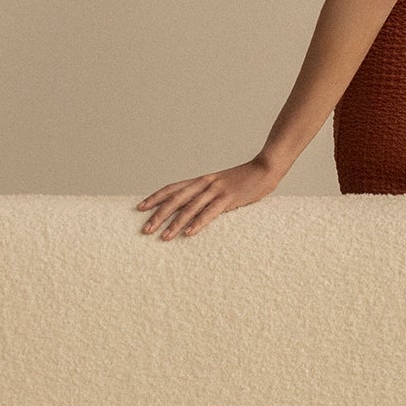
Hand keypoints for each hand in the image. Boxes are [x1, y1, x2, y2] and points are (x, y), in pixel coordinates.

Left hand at [136, 156, 281, 240]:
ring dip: (175, 223)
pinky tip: (188, 233)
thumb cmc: (245, 180)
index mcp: (201, 180)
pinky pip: (210, 212)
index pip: (172, 188)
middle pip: (175, 199)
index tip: (140, 208)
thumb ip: (208, 193)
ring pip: (189, 208)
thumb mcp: (222, 184)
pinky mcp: (229, 198)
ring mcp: (216, 190)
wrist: (265, 168)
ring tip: (164, 237)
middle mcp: (204, 183)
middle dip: (159, 215)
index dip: (155, 197)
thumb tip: (194, 207)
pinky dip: (198, 223)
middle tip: (145, 229)